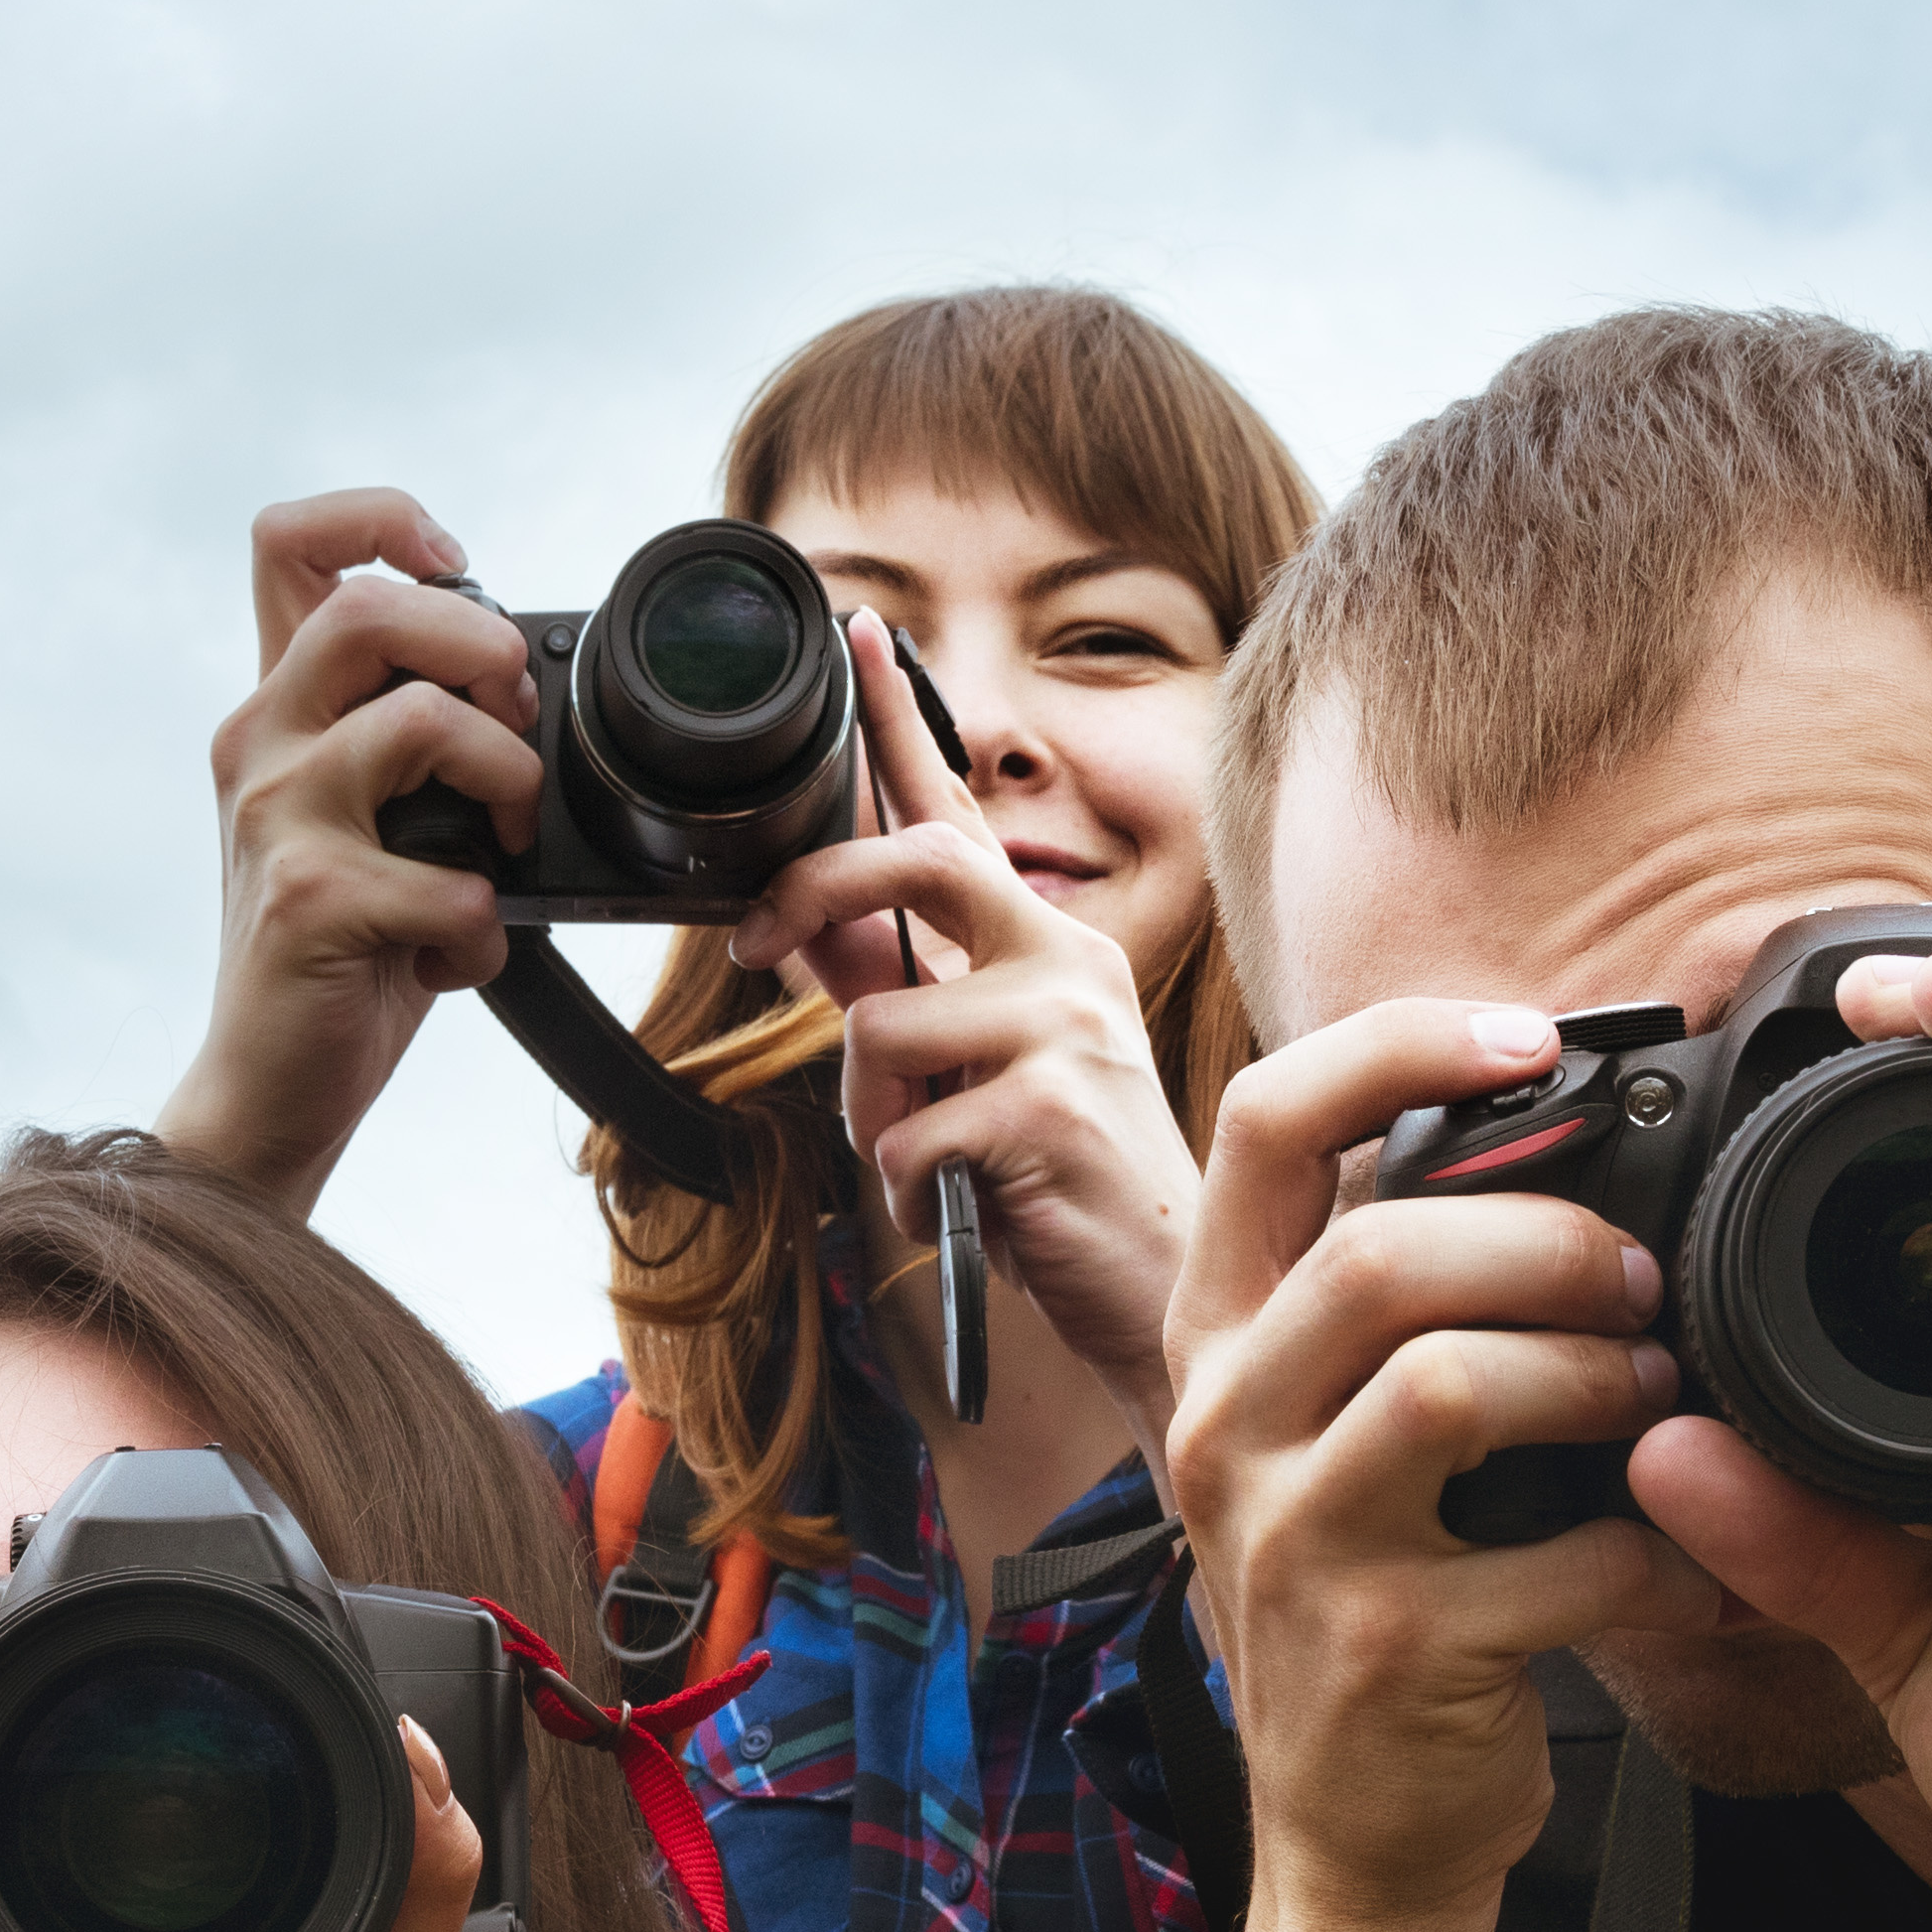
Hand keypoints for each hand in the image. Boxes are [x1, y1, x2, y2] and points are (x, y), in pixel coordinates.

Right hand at [147, 489, 542, 1200]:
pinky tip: (460, 955)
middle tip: (516, 722)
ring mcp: (277, 817)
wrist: (268, 1088)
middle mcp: (262, 743)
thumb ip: (411, 741)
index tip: (457, 571)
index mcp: (279, 709)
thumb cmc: (340, 956)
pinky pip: (446, 876)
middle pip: (369, 607)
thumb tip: (519, 683)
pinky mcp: (309, 899)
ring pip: (422, 721)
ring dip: (508, 781)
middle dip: (482, 648)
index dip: (384, 521)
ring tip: (506, 848)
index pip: (289, 541)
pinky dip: (483, 925)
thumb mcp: (369, 820)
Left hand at [725, 616, 1197, 1415]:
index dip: (901, 722)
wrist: (1171, 1294)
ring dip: (868, 1110)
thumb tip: (804, 925)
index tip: (860, 637)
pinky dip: (902, 1185)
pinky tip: (958, 1205)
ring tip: (927, 1158)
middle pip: (917, 860)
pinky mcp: (1048, 1110)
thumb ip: (898, 987)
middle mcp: (1067, 961)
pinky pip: (903, 1132)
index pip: (958, 812)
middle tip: (760, 943)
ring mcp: (1066, 1031)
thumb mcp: (976, 1068)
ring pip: (880, 1028)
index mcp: (1047, 942)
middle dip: (818, 885)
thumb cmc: (1064, 1180)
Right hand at [1156, 1004, 1738, 1931]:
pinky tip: (1684, 1564)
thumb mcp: (1342, 1430)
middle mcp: (1223, 1427)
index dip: (1398, 1047)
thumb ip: (1406, 1296)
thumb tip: (1573, 1150)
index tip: (1529, 1036)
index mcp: (1219, 1340)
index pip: (1263, 1124)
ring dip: (1593, 1379)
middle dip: (1547, 1245)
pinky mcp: (1381, 1652)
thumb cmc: (1386, 1598)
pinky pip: (1548, 1559)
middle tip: (1641, 1286)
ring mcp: (1289, 1545)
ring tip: (1657, 1404)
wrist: (1360, 1836)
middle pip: (1376, 1253)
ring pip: (1445, 1387)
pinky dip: (1651, 1552)